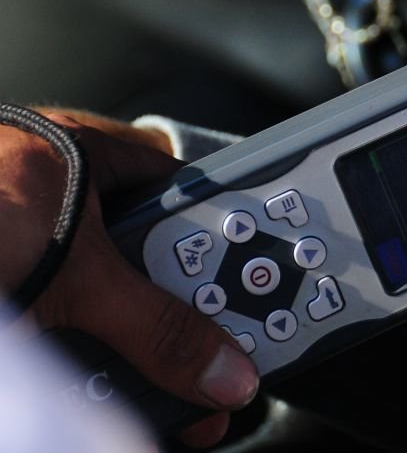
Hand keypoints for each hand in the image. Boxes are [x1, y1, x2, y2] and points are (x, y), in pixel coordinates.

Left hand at [1, 110, 258, 447]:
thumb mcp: (81, 274)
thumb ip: (160, 323)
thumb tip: (224, 368)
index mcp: (94, 154)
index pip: (187, 188)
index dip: (222, 235)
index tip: (247, 294)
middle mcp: (64, 194)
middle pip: (151, 257)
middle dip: (176, 316)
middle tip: (200, 363)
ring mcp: (26, 245)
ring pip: (103, 301)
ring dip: (125, 349)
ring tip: (146, 389)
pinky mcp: (11, 294)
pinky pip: (61, 328)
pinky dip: (77, 359)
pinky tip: (80, 383)